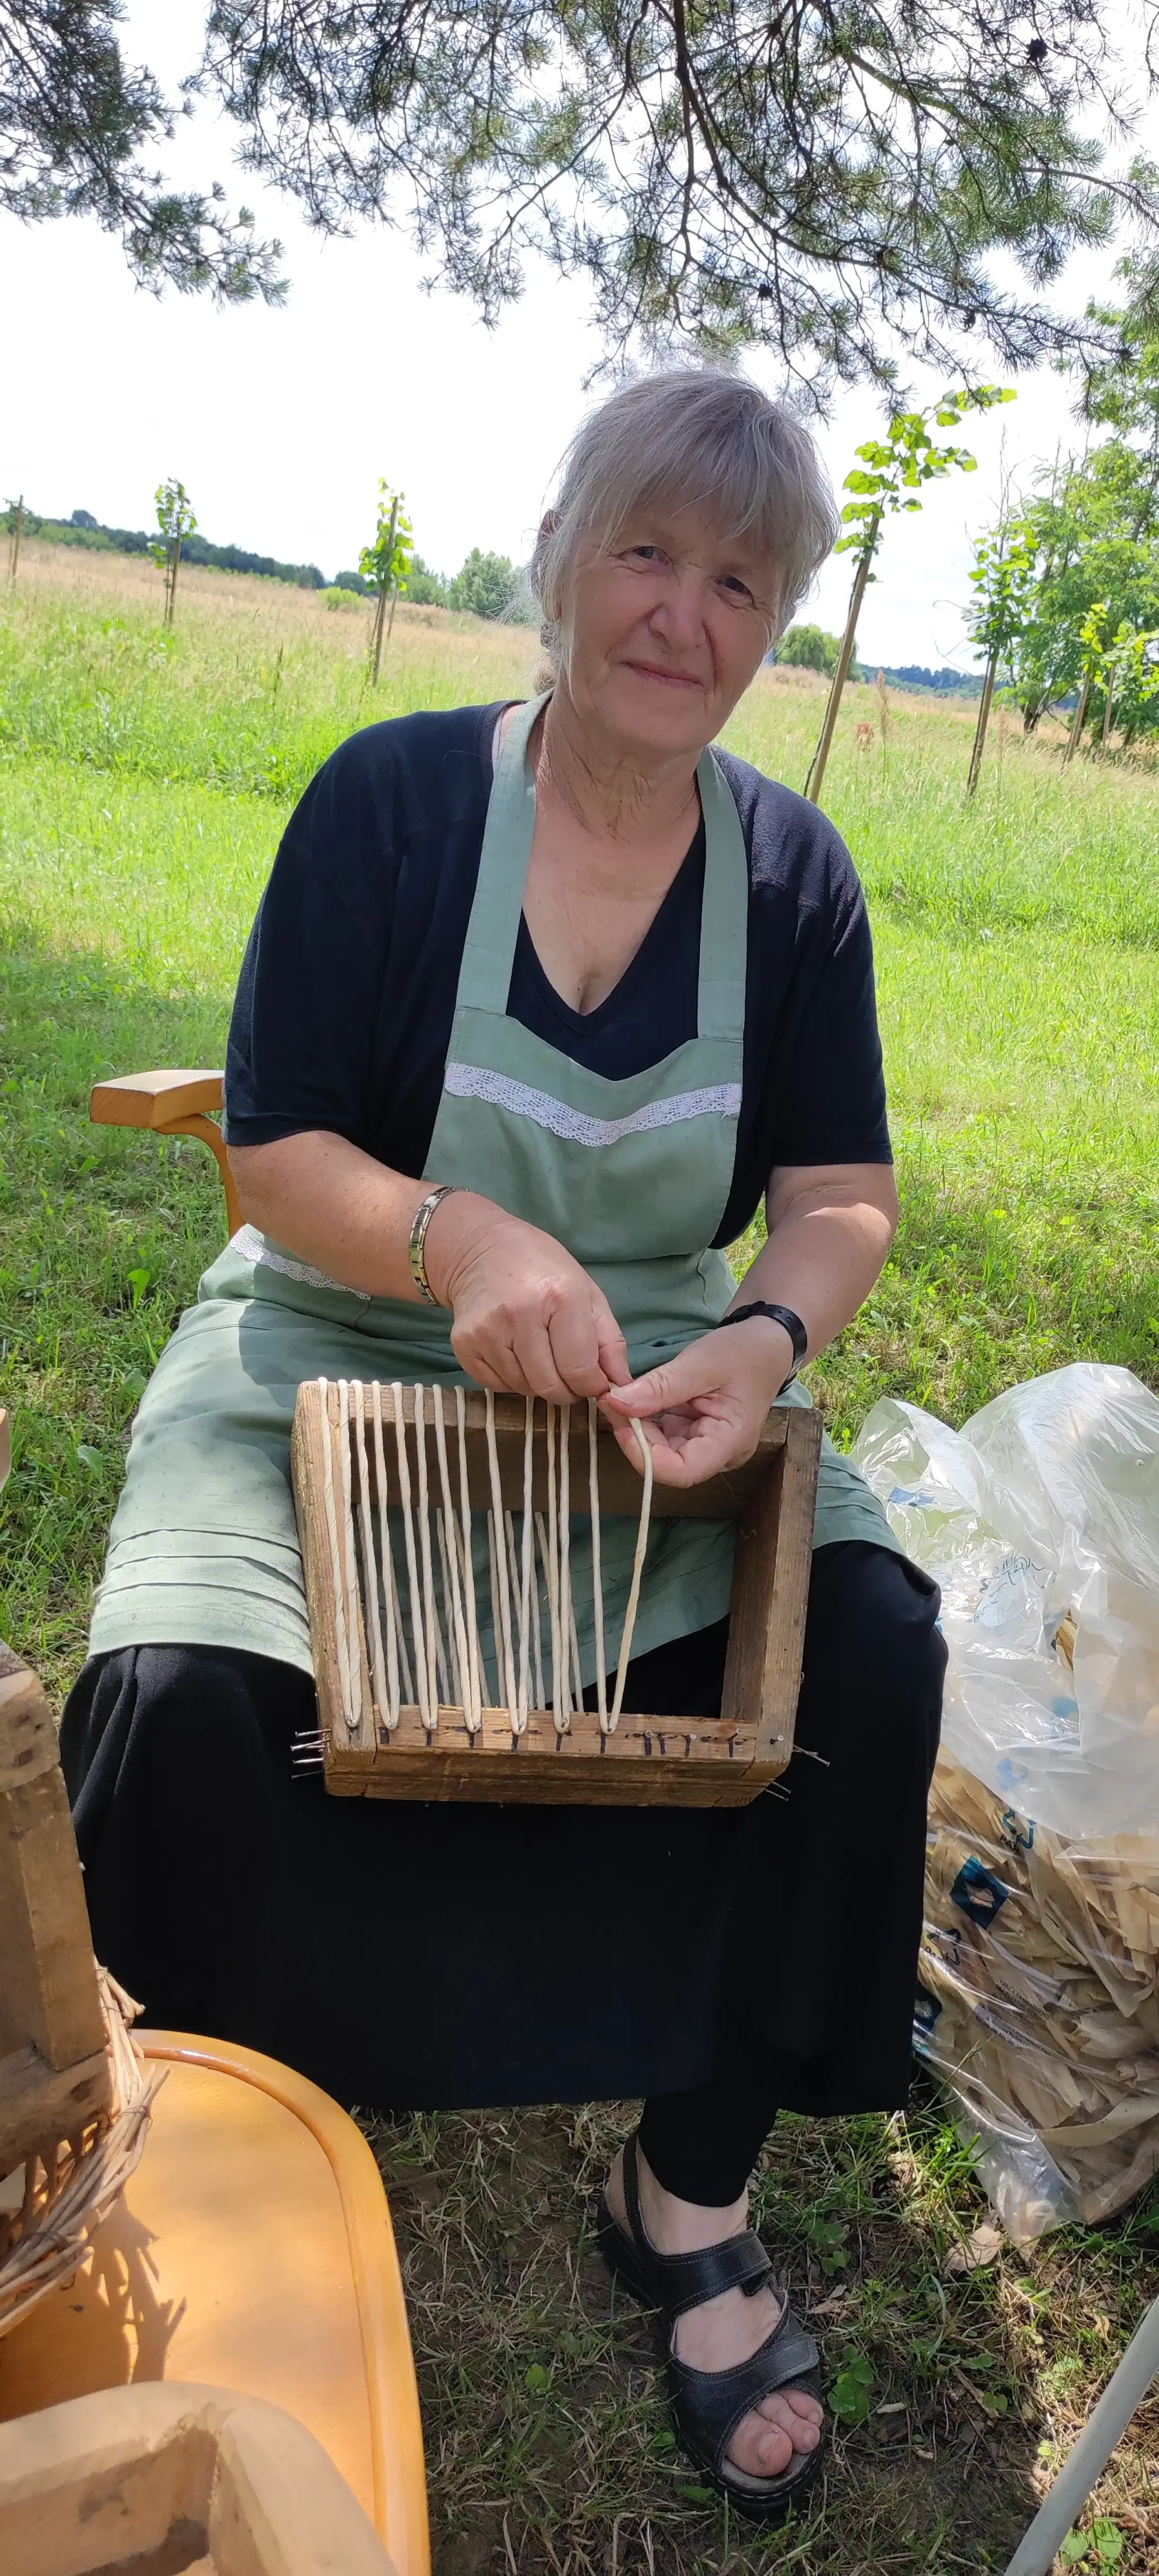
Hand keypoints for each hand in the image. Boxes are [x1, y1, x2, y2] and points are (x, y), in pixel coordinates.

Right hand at [424, 1192, 630, 1401]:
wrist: (481, 1249)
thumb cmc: (543, 1269)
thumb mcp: (587, 1293)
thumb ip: (609, 1340)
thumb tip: (620, 1383)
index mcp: (561, 1297)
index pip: (580, 1370)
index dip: (591, 1385)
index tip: (593, 1379)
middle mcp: (520, 1314)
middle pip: (550, 1386)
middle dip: (567, 1390)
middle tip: (568, 1374)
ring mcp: (487, 1331)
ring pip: (524, 1389)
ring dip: (538, 1383)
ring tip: (539, 1354)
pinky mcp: (463, 1344)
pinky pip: (496, 1386)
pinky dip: (512, 1379)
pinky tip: (514, 1353)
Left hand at [602, 1316, 792, 1486]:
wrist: (765, 1343)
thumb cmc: (743, 1352)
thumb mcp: (701, 1363)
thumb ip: (660, 1386)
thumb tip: (617, 1402)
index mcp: (730, 1442)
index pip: (682, 1472)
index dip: (645, 1457)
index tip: (622, 1424)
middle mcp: (719, 1454)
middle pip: (668, 1463)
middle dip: (637, 1437)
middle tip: (613, 1402)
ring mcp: (708, 1446)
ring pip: (663, 1451)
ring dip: (639, 1428)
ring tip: (620, 1398)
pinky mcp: (697, 1434)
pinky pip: (666, 1436)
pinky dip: (648, 1420)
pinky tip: (636, 1399)